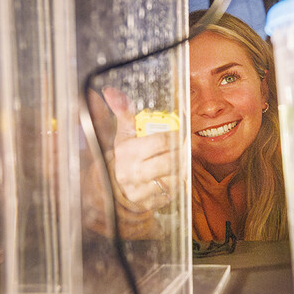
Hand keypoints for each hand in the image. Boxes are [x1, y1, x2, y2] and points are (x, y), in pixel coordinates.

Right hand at [99, 87, 178, 212]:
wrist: (114, 186)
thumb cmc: (124, 156)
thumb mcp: (123, 134)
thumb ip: (123, 112)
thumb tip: (109, 90)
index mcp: (126, 152)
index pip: (161, 141)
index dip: (175, 136)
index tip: (181, 134)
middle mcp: (131, 172)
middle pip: (170, 161)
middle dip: (181, 154)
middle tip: (185, 149)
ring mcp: (139, 190)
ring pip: (173, 178)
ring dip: (181, 169)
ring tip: (178, 162)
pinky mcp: (148, 203)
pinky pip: (171, 192)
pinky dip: (176, 184)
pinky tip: (171, 177)